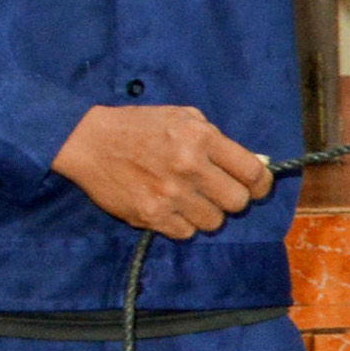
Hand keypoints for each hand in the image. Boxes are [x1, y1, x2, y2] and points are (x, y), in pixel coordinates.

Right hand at [53, 105, 275, 238]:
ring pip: (214, 222)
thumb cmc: (140, 126)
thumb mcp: (184, 118)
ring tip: (191, 199)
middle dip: (233, 199)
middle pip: (238, 202)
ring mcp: (169, 195)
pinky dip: (183, 224)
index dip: (261, 184)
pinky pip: (186, 233)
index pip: (252, 173)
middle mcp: (189, 168)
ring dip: (208, 213)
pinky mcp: (150, 216)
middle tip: (219, 192)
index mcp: (202, 139)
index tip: (256, 186)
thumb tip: (255, 163)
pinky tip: (171, 208)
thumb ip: (219, 140)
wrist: (89, 141)